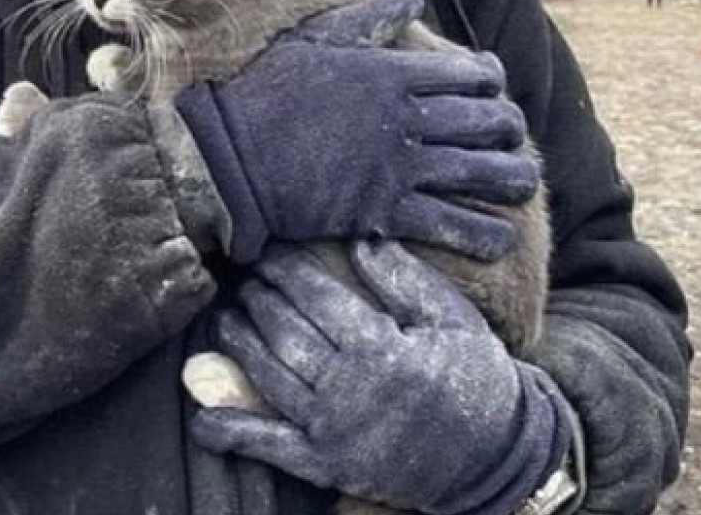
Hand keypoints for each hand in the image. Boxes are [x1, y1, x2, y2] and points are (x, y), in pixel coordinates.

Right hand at [174, 0, 538, 262]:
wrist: (228, 158)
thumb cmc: (265, 95)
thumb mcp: (315, 41)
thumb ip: (368, 20)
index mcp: (391, 73)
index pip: (470, 74)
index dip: (492, 83)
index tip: (493, 90)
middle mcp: (405, 117)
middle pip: (487, 122)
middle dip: (509, 130)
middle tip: (511, 139)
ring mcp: (398, 165)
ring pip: (482, 172)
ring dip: (512, 180)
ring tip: (521, 185)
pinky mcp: (385, 210)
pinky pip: (452, 223)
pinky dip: (483, 233)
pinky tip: (498, 237)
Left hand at [190, 242, 571, 514]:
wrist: (496, 454)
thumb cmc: (477, 376)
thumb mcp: (452, 318)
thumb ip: (404, 278)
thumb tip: (361, 237)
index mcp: (381, 348)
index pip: (315, 297)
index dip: (285, 269)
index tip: (266, 247)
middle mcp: (349, 388)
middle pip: (285, 332)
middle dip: (258, 298)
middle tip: (242, 275)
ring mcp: (333, 429)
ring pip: (269, 376)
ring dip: (240, 343)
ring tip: (226, 316)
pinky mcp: (325, 463)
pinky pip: (270, 446)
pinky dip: (232, 431)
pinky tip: (203, 415)